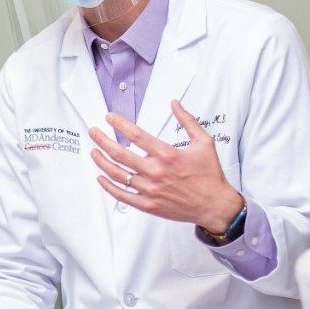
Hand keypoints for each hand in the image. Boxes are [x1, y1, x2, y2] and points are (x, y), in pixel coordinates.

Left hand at [88, 100, 243, 233]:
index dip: (120, 124)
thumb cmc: (210, 174)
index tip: (109, 118)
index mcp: (168, 155)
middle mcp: (156, 172)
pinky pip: (122, 195)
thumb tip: (174, 103)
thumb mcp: (204, 142)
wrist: (215, 205)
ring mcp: (150, 190)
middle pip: (120, 154)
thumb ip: (187, 121)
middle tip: (94, 132)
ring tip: (94, 152)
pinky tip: (101, 177)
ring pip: (117, 174)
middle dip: (102, 140)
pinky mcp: (148, 205)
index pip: (136, 136)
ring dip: (101, 162)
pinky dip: (108, 186)